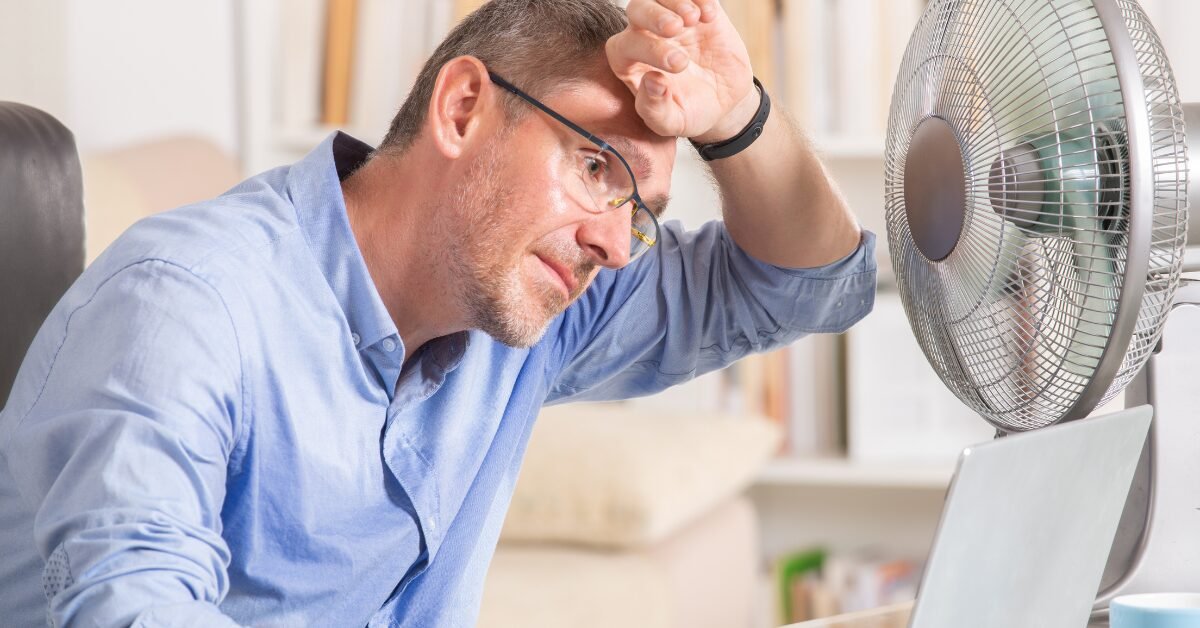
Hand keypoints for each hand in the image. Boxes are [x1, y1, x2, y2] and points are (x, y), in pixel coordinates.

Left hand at [606, 0, 755, 141]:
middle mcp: (645, 35)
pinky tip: (710, 15)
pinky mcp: (698, 10)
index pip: (624, 46)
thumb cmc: (690, 112)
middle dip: (654, 16)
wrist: (724, 103)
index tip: (678, 64)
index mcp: (629, 63)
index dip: (646, 49)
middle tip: (677, 28)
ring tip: (694, 18)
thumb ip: (654, 108)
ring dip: (676, 0)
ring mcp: (672, 19)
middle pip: (637, 9)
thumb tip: (651, 80)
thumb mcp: (672, 121)